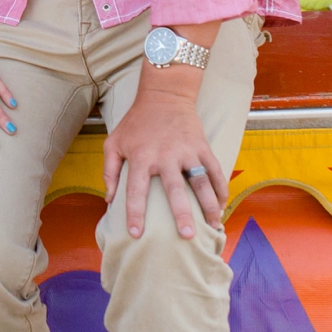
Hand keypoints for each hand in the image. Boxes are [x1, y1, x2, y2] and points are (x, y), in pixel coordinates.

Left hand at [103, 84, 225, 241]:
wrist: (164, 95)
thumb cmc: (135, 123)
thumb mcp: (114, 142)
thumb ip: (109, 171)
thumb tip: (109, 200)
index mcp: (141, 157)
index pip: (136, 190)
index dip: (135, 213)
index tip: (136, 234)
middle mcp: (165, 155)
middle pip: (174, 189)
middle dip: (181, 213)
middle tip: (187, 236)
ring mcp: (187, 151)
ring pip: (201, 182)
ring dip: (209, 205)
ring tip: (213, 225)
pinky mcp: (202, 146)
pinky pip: (214, 170)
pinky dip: (220, 188)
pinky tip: (222, 206)